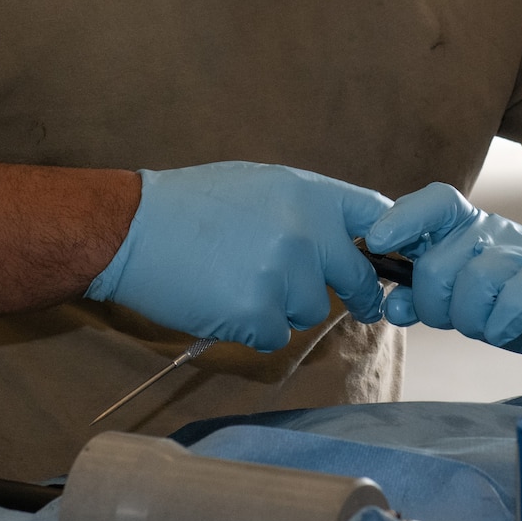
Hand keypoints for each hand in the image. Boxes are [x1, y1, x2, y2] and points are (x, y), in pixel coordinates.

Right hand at [85, 162, 388, 350]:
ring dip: (287, 307)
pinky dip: (256, 327)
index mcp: (310, 194)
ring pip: (313, 311)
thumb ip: (310, 209)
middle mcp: (306, 233)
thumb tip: (351, 238)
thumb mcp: (263, 185)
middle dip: (354, 292)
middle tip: (359, 304)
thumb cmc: (194, 204)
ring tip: (242, 281)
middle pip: (357, 277)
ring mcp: (284, 276)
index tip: (385, 261)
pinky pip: (277, 335)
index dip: (387, 243)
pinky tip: (225, 302)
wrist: (134, 229)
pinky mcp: (258, 314)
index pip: (378, 217)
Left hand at [362, 184, 521, 358]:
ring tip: (487, 325)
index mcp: (467, 228)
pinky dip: (502, 323)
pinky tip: (505, 330)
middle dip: (435, 306)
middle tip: (456, 319)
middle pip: (437, 266)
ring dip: (471, 320)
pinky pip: (514, 297)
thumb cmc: (514, 293)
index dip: (400, 219)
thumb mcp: (465, 291)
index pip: (433, 203)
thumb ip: (426, 295)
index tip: (377, 244)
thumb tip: (392, 307)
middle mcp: (492, 232)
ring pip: (473, 283)